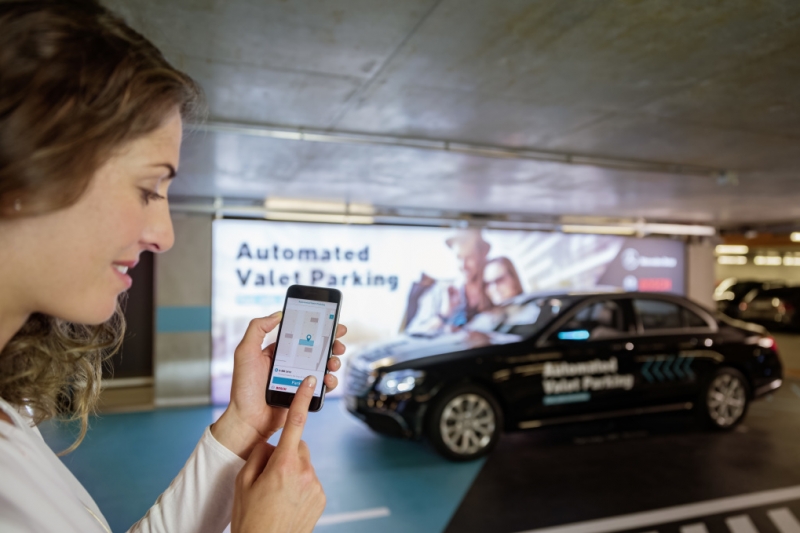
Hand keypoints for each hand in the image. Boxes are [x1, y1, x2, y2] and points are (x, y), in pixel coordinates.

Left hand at [212, 311, 347, 457]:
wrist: (248, 420)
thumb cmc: (243, 388)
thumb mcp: (245, 352)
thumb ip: (257, 329)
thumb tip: (278, 314)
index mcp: (279, 351)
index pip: (302, 335)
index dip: (318, 328)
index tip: (332, 322)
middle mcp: (291, 363)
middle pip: (317, 348)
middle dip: (332, 343)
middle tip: (338, 343)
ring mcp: (299, 379)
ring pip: (323, 366)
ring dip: (333, 361)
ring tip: (333, 362)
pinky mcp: (305, 395)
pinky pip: (322, 385)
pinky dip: (330, 380)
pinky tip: (328, 379)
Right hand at [232, 376, 324, 532]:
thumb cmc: (250, 519)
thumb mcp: (243, 483)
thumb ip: (257, 455)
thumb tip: (270, 444)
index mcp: (283, 465)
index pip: (294, 424)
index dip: (301, 400)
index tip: (309, 382)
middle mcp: (304, 472)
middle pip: (296, 447)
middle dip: (284, 453)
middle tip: (268, 475)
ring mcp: (315, 486)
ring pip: (303, 465)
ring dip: (292, 471)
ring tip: (275, 494)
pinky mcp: (321, 497)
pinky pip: (309, 480)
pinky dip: (299, 485)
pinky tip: (286, 501)